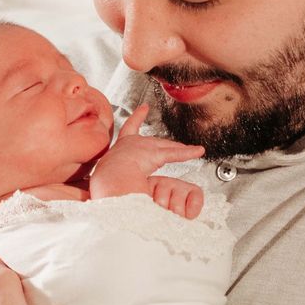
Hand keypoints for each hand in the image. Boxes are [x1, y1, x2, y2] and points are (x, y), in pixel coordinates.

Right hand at [90, 103, 205, 215]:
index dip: (137, 117)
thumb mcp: (111, 178)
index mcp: (120, 148)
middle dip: (165, 145)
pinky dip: (188, 152)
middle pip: (153, 142)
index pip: (129, 129)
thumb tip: (120, 196)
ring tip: (192, 150)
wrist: (109, 180)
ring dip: (179, 150)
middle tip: (177, 147)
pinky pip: (175, 153)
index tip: (144, 108)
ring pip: (166, 148)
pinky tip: (198, 151)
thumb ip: (120, 182)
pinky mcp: (155, 154)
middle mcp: (132, 143)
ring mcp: (144, 147)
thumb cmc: (106, 182)